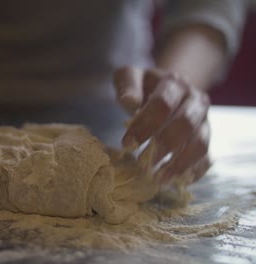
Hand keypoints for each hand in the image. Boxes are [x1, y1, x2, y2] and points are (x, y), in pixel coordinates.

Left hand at [114, 66, 210, 183]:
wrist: (169, 87)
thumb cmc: (144, 86)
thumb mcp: (131, 77)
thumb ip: (127, 84)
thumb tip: (128, 101)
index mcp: (174, 84)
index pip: (163, 104)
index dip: (145, 125)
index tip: (127, 143)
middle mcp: (195, 101)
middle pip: (185, 124)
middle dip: (164, 146)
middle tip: (143, 163)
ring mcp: (204, 120)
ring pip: (200, 143)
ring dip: (180, 163)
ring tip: (159, 179)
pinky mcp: (206, 138)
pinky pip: (207, 157)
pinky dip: (195, 171)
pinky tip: (177, 182)